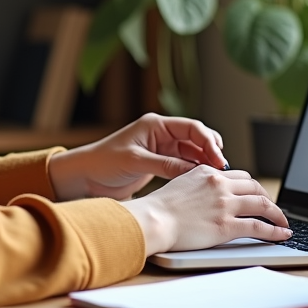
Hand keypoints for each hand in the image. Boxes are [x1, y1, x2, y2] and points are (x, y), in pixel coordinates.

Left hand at [48, 113, 226, 200]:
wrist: (85, 176)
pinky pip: (185, 164)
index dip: (208, 141)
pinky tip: (203, 182)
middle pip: (197, 138)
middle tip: (222, 170)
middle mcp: (161, 133)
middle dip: (212, 152)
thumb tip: (194, 171)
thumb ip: (165, 164)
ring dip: (205, 162)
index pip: (191, 128)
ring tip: (216, 178)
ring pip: (193, 152)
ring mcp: (162, 148)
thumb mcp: (135, 162)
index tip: (218, 159)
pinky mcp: (161, 163)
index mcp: (155, 125)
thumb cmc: (103, 162)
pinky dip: (195, 171)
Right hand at [119, 167, 291, 255]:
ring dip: (277, 214)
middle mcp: (219, 184)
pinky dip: (275, 230)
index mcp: (207, 172)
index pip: (239, 176)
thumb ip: (197, 186)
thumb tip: (204, 195)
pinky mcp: (227, 225)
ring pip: (262, 204)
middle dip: (268, 198)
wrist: (153, 220)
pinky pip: (260, 226)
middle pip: (255, 186)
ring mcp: (225, 204)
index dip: (252, 187)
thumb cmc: (158, 208)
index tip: (257, 195)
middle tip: (273, 209)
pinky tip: (282, 234)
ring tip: (284, 223)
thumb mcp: (179, 185)